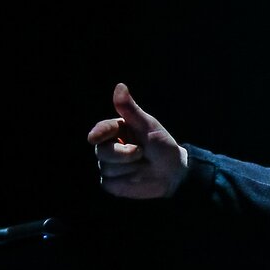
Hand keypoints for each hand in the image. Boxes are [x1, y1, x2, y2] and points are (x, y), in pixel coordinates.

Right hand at [87, 83, 188, 198]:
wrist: (174, 173)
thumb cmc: (163, 147)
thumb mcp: (149, 126)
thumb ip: (131, 110)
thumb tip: (120, 86)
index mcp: (116, 131)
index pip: (101, 130)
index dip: (99, 133)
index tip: (95, 138)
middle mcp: (109, 147)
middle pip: (102, 152)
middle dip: (124, 154)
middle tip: (141, 153)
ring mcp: (109, 165)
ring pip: (107, 168)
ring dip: (129, 168)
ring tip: (143, 165)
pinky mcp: (112, 183)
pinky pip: (109, 183)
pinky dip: (126, 181)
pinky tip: (137, 178)